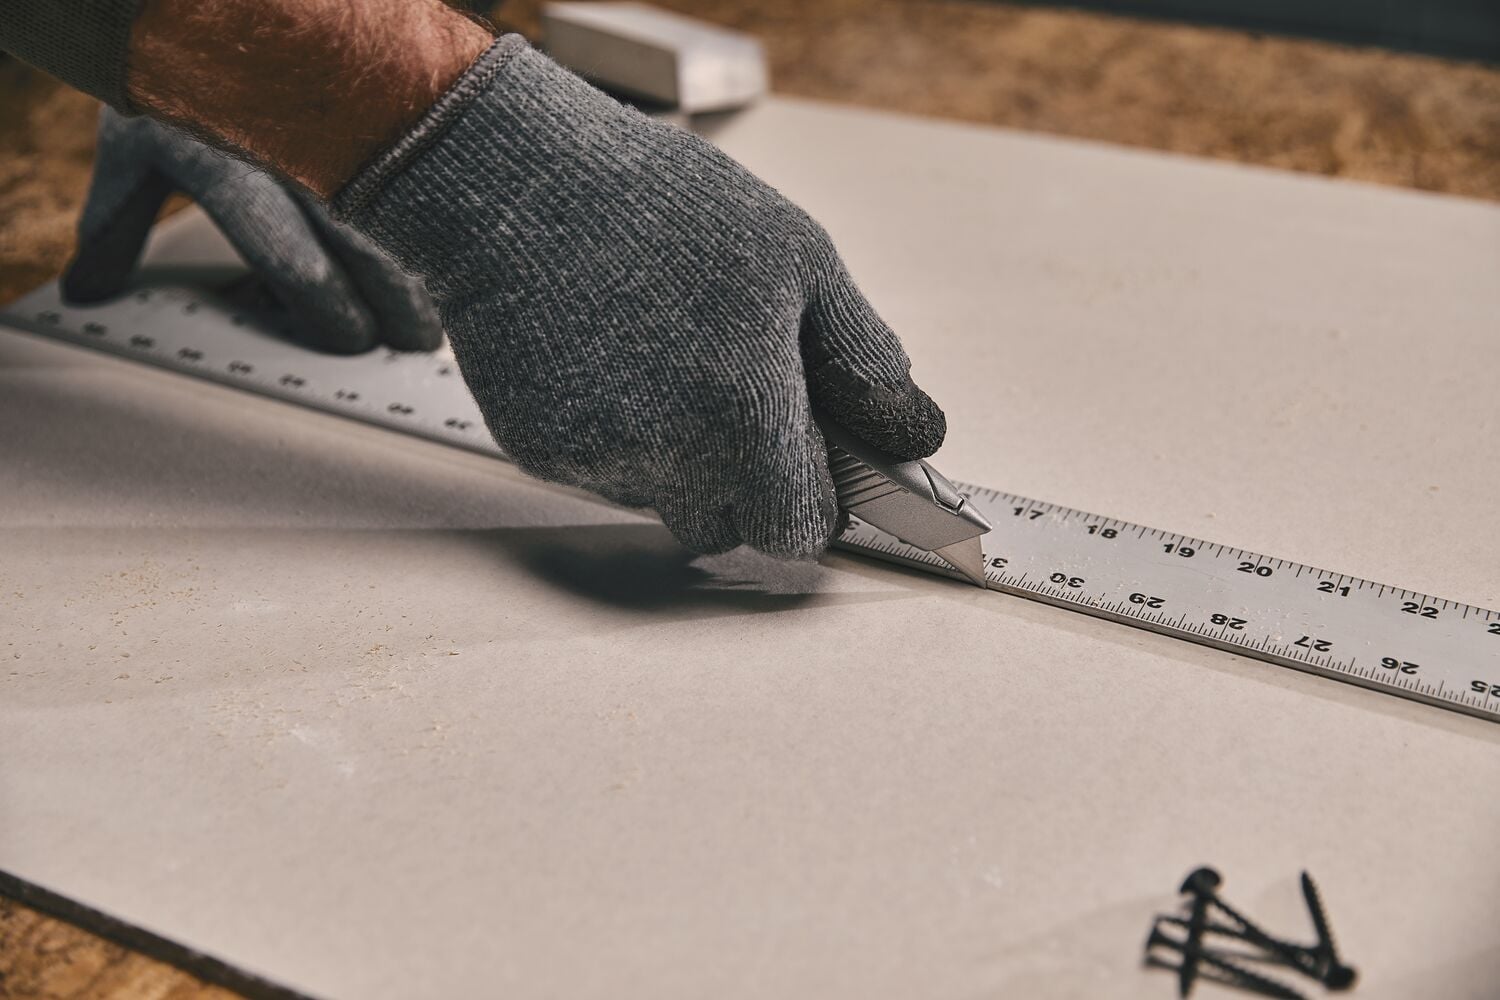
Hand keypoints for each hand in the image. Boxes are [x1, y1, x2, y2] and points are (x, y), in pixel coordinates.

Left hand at [63, 108, 441, 354]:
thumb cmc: (171, 69)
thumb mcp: (132, 144)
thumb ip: (115, 223)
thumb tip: (89, 290)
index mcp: (230, 169)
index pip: (292, 261)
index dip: (330, 309)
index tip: (355, 338)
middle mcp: (292, 151)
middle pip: (364, 245)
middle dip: (399, 300)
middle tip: (417, 338)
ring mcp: (336, 125)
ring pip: (397, 209)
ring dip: (424, 259)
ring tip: (440, 297)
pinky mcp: (371, 103)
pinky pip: (415, 167)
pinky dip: (430, 210)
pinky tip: (443, 236)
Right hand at [338, 39, 945, 556]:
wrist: (516, 184)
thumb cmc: (660, 206)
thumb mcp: (799, 257)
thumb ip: (863, 358)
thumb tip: (915, 433)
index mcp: (745, 415)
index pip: (798, 529)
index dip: (813, 500)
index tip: (810, 466)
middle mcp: (670, 457)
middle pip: (727, 527)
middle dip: (744, 485)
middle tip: (735, 401)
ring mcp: (597, 458)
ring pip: (664, 501)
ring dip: (679, 457)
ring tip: (663, 357)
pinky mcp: (540, 449)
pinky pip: (603, 471)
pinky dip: (616, 433)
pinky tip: (609, 358)